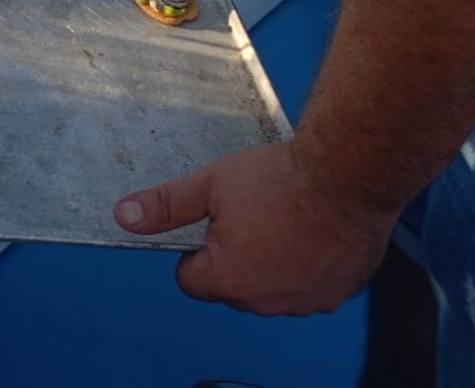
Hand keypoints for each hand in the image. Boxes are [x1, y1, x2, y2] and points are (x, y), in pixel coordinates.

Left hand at [114, 142, 395, 315]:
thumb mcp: (210, 184)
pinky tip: (311, 230)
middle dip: (233, 255)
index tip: (212, 222)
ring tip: (282, 217)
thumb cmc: (281, 179)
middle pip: (232, 286)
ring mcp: (308, 301)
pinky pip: (310, 286)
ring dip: (271, 263)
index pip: (191, 279)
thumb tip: (124, 216)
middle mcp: (268, 302)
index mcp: (230, 280)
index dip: (195, 248)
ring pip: (273, 288)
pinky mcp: (340, 291)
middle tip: (248, 214)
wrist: (350, 174)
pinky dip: (307, 264)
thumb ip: (166, 206)